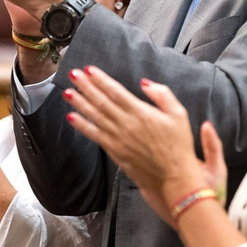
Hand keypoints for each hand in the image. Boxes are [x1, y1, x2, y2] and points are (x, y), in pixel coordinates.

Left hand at [64, 67, 223, 224]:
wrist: (174, 176)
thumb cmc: (178, 144)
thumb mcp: (178, 114)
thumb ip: (162, 94)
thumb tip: (144, 82)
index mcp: (141, 112)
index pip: (115, 91)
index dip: (101, 80)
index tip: (88, 69)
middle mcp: (126, 124)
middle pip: (101, 101)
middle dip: (86, 86)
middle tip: (72, 74)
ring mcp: (118, 139)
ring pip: (94, 117)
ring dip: (80, 103)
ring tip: (67, 92)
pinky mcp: (114, 152)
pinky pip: (94, 136)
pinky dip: (82, 126)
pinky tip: (72, 117)